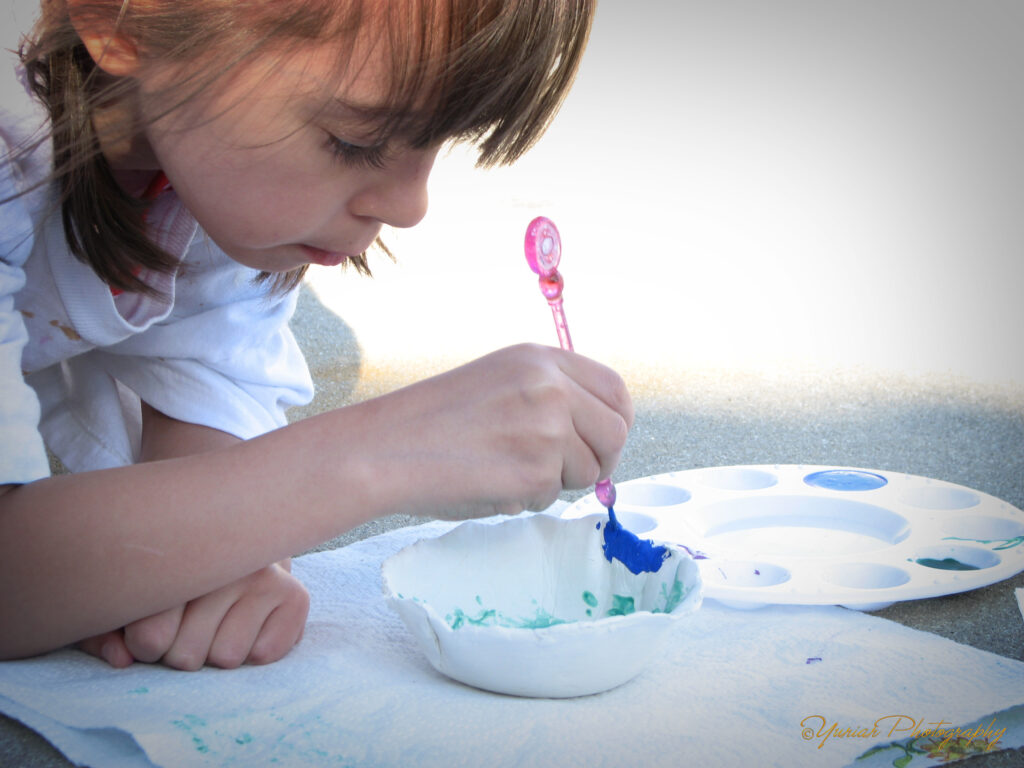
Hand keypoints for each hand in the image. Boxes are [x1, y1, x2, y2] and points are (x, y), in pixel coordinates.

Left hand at [77, 561, 308, 669]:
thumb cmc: (174, 579)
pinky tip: (250, 624)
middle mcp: (223, 562)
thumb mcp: (126, 601)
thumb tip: (120, 660)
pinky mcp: (295, 596)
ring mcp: (263, 575)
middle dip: (181, 654)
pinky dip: (256, 651)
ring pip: (226, 658)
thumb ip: (105, 632)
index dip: (144, 648)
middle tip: (189, 627)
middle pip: (186, 656)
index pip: (149, 638)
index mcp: (174, 555)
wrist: (241, 541)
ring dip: (218, 653)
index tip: (149, 630)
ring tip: (220, 623)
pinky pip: (264, 654)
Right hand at [366, 343, 632, 518]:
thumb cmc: (435, 421)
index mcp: (540, 359)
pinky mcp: (536, 473)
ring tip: (505, 470)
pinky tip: (488, 483)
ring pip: (588, 471)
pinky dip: (526, 500)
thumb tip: (599, 434)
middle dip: (599, 460)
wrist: (385, 448)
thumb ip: (549, 394)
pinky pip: (551, 497)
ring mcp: (547, 429)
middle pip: (616, 433)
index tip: (603, 443)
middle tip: (566, 473)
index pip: (615, 389)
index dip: (616, 421)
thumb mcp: (498, 380)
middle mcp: (551, 387)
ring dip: (555, 482)